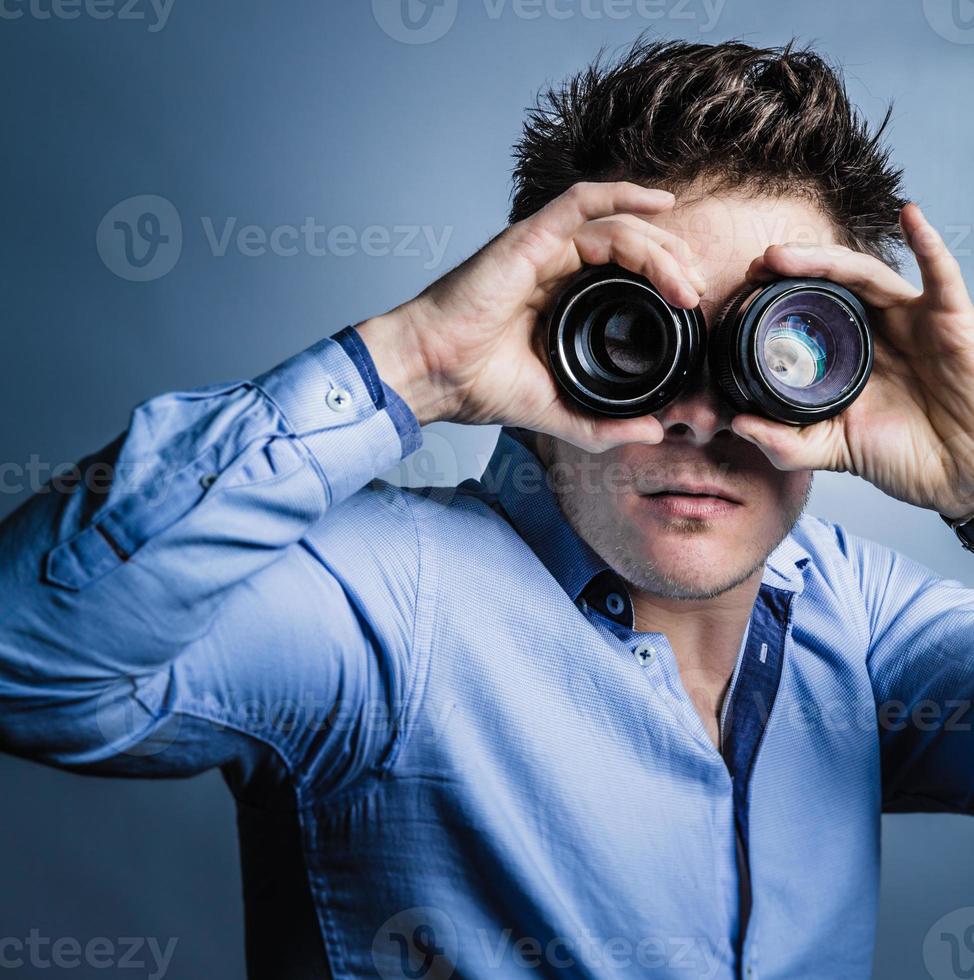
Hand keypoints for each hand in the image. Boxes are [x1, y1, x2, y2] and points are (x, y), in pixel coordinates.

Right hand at [355, 181, 704, 451]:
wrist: (432, 375)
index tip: (688, 309)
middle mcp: (554, 268)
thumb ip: (602, 424)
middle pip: (629, 247)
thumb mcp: (557, 410)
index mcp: (560, 299)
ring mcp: (541, 249)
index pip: (623, 276)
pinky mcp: (529, 239)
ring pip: (616, 227)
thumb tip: (655, 431)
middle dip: (671, 264)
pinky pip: (582, 202)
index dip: (662, 284)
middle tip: (695, 295)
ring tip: (685, 280)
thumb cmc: (478, 386)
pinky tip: (660, 203)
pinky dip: (622, 195)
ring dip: (658, 248)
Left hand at [731, 202, 973, 519]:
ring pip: (866, 274)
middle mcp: (875, 328)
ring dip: (825, 258)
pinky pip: (941, 276)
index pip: (807, 310)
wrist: (959, 473)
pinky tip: (910, 217)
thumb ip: (784, 442)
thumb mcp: (831, 449)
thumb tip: (737, 424)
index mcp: (847, 351)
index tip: (741, 292)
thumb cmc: (903, 456)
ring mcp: (912, 321)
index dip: (776, 296)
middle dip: (791, 268)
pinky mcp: (949, 321)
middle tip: (755, 266)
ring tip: (784, 255)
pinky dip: (928, 244)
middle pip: (829, 284)